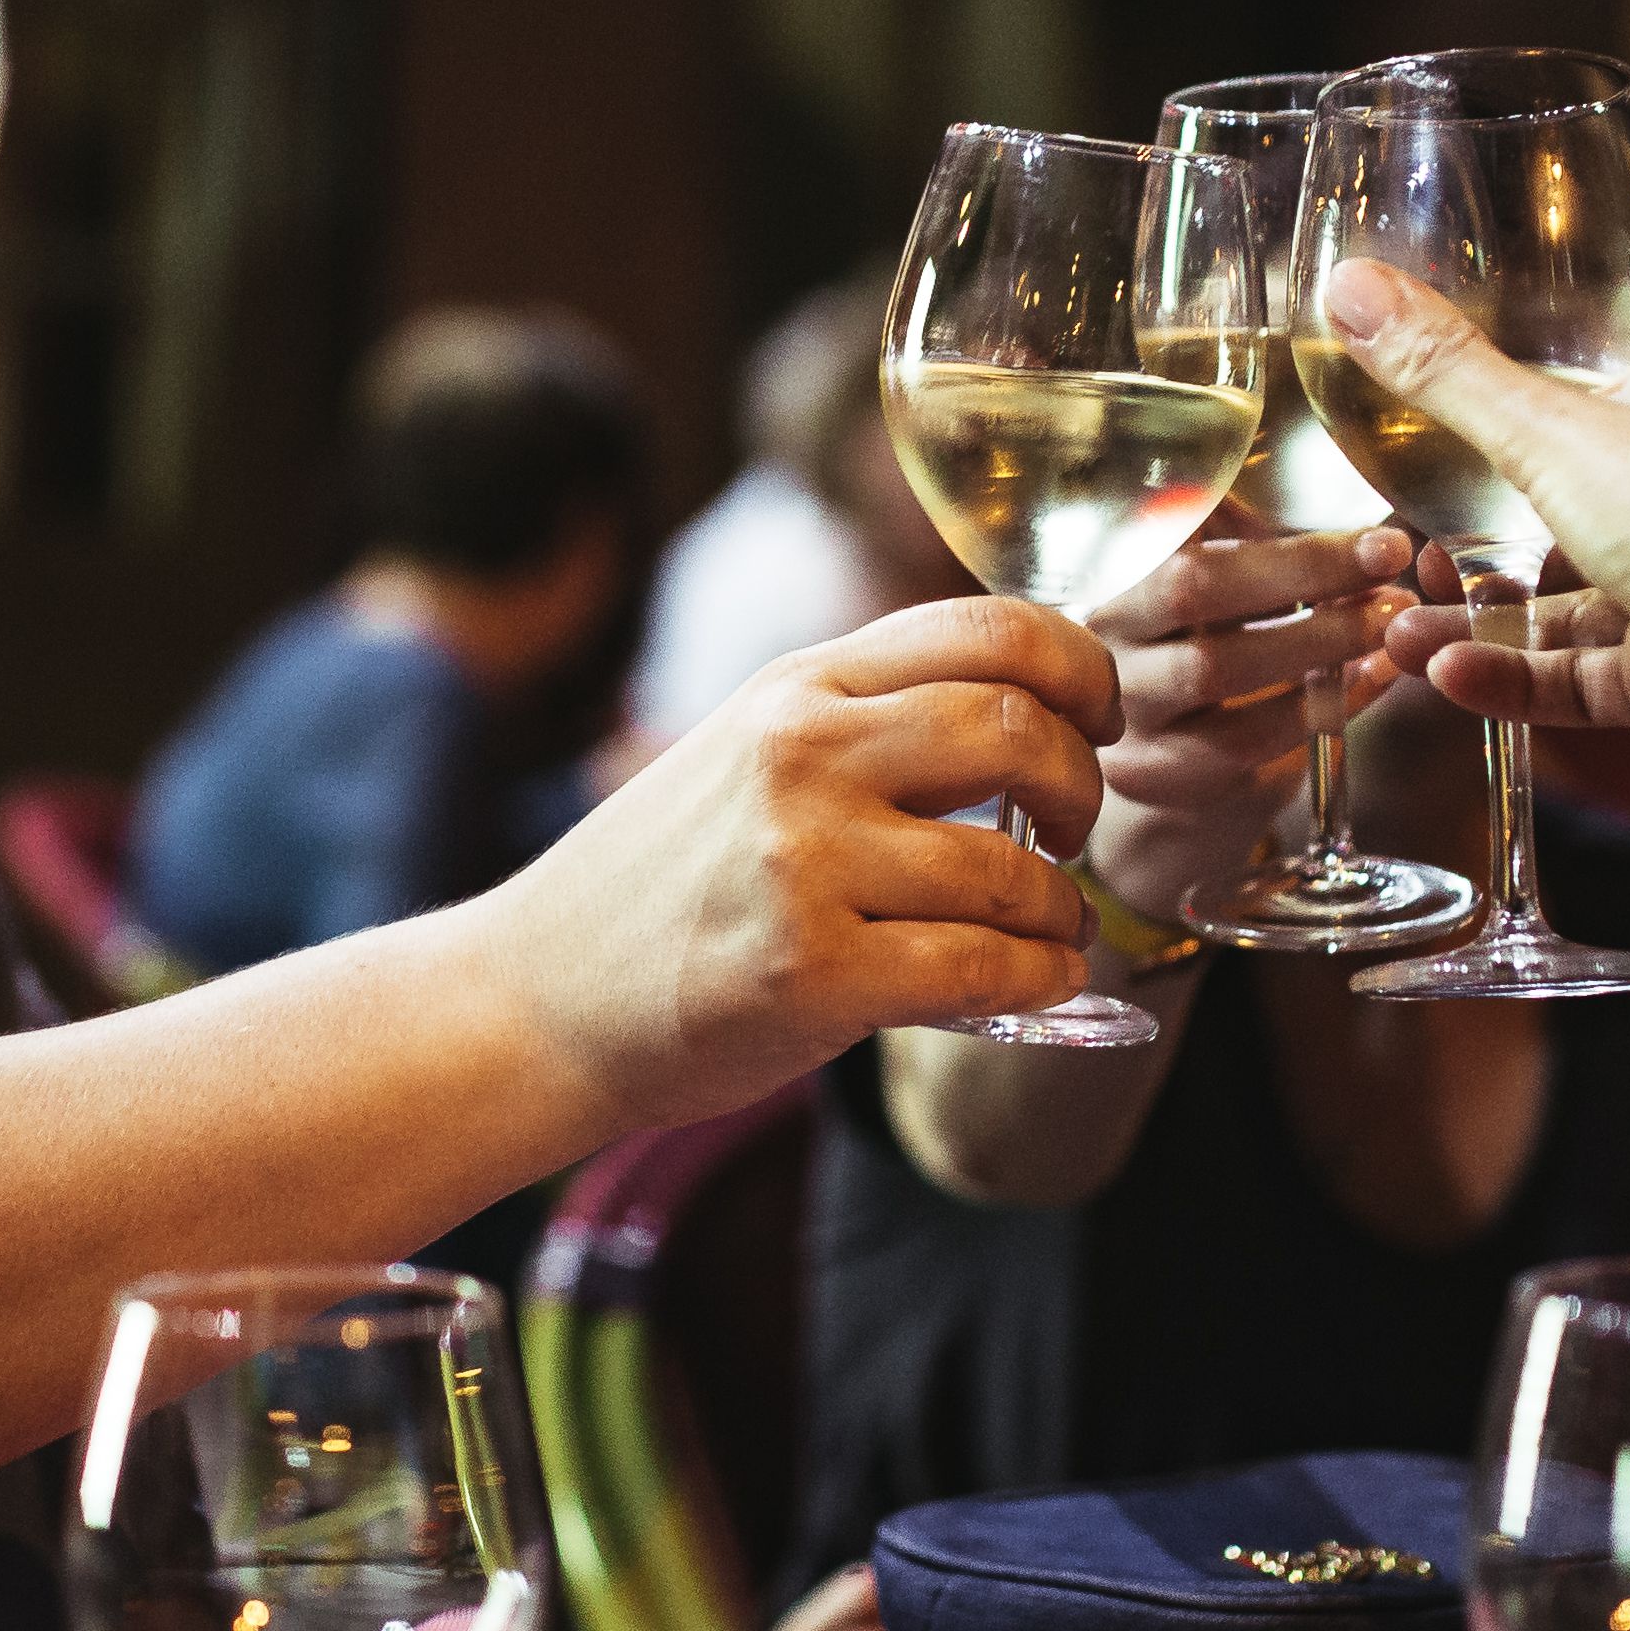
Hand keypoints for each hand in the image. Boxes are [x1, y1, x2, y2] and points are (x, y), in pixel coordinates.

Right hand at [474, 597, 1118, 1120]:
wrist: (532, 1002)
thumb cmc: (657, 888)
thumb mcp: (744, 754)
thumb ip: (862, 721)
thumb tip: (1027, 712)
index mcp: (798, 686)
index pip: (992, 628)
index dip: (1083, 671)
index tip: (1097, 719)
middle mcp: (802, 755)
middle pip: (1021, 729)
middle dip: (1085, 785)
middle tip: (1075, 830)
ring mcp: (804, 862)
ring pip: (1014, 869)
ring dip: (1064, 911)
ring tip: (1052, 930)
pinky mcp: (812, 972)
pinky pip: (983, 969)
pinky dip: (1038, 979)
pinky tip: (1035, 984)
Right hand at [1074, 523, 1413, 924]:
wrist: (1175, 799)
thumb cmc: (1219, 677)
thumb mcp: (1232, 608)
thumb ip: (1273, 564)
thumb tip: (1369, 539)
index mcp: (1119, 577)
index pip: (1173, 519)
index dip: (1259, 510)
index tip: (1333, 504)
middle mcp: (1106, 639)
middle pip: (1189, 587)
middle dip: (1302, 566)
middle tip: (1389, 553)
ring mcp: (1125, 711)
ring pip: (1215, 667)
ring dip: (1319, 638)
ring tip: (1389, 622)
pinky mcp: (1157, 774)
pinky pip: (1247, 737)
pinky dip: (1320, 705)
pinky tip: (1372, 679)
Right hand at [1316, 259, 1629, 770]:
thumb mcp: (1546, 428)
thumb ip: (1444, 373)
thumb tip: (1353, 289)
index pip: (1587, 399)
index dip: (1507, 424)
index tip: (1426, 447)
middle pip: (1565, 511)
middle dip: (1470, 545)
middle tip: (1396, 558)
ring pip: (1564, 605)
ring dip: (1476, 620)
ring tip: (1397, 636)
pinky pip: (1579, 675)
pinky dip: (1512, 676)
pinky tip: (1446, 674)